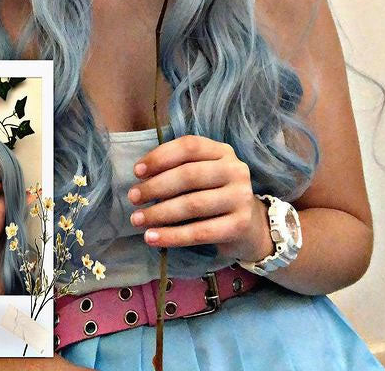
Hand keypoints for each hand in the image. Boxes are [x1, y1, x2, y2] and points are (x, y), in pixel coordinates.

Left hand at [127, 135, 273, 262]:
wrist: (251, 226)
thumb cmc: (216, 195)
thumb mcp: (203, 174)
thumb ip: (179, 168)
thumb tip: (141, 177)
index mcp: (222, 151)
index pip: (189, 146)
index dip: (161, 157)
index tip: (137, 171)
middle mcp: (235, 170)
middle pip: (189, 175)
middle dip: (155, 186)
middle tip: (132, 198)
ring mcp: (240, 197)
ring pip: (192, 204)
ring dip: (159, 213)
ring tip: (137, 219)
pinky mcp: (239, 225)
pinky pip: (199, 232)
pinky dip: (172, 236)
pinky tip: (152, 238)